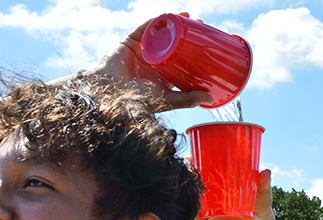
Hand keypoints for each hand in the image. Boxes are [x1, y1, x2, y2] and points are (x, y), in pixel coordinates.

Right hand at [89, 13, 212, 109]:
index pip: (182, 57)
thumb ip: (186, 99)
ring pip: (161, 32)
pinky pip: (145, 27)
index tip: (207, 41)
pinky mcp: (131, 41)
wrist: (111, 93)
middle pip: (173, 41)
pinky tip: (168, 16)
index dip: (194, 48)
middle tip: (201, 26)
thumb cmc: (138, 100)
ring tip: (188, 17)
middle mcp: (154, 59)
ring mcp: (143, 49)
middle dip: (186, 32)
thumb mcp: (167, 99)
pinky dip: (156, 20)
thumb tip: (210, 98)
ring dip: (174, 23)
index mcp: (163, 73)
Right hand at [195, 170, 275, 219]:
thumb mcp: (263, 190)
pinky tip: (197, 212)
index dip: (197, 162)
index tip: (191, 156)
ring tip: (192, 186)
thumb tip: (266, 171)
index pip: (208, 169)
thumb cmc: (261, 202)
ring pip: (198, 198)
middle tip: (190, 168)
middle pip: (198, 181)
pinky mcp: (216, 219)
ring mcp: (215, 205)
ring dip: (192, 193)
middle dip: (191, 174)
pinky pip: (204, 217)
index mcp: (225, 181)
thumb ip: (264, 181)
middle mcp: (216, 192)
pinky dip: (200, 216)